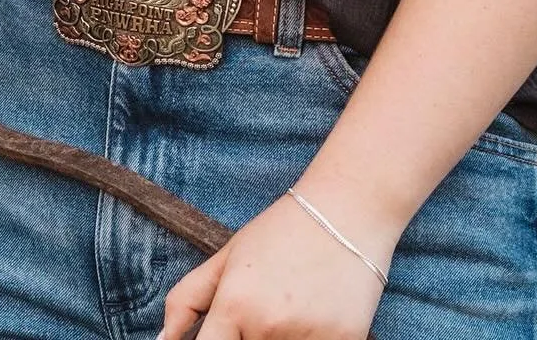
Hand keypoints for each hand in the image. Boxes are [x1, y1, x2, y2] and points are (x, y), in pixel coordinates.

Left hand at [159, 191, 390, 339]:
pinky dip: (311, 337)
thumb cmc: (281, 231)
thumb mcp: (228, 256)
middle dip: (249, 337)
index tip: (225, 336)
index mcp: (234, 305)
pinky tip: (318, 312)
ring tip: (293, 305)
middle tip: (265, 306)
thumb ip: (187, 300)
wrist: (348, 210)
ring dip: (282, 337)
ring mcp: (307, 339)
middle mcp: (268, 327)